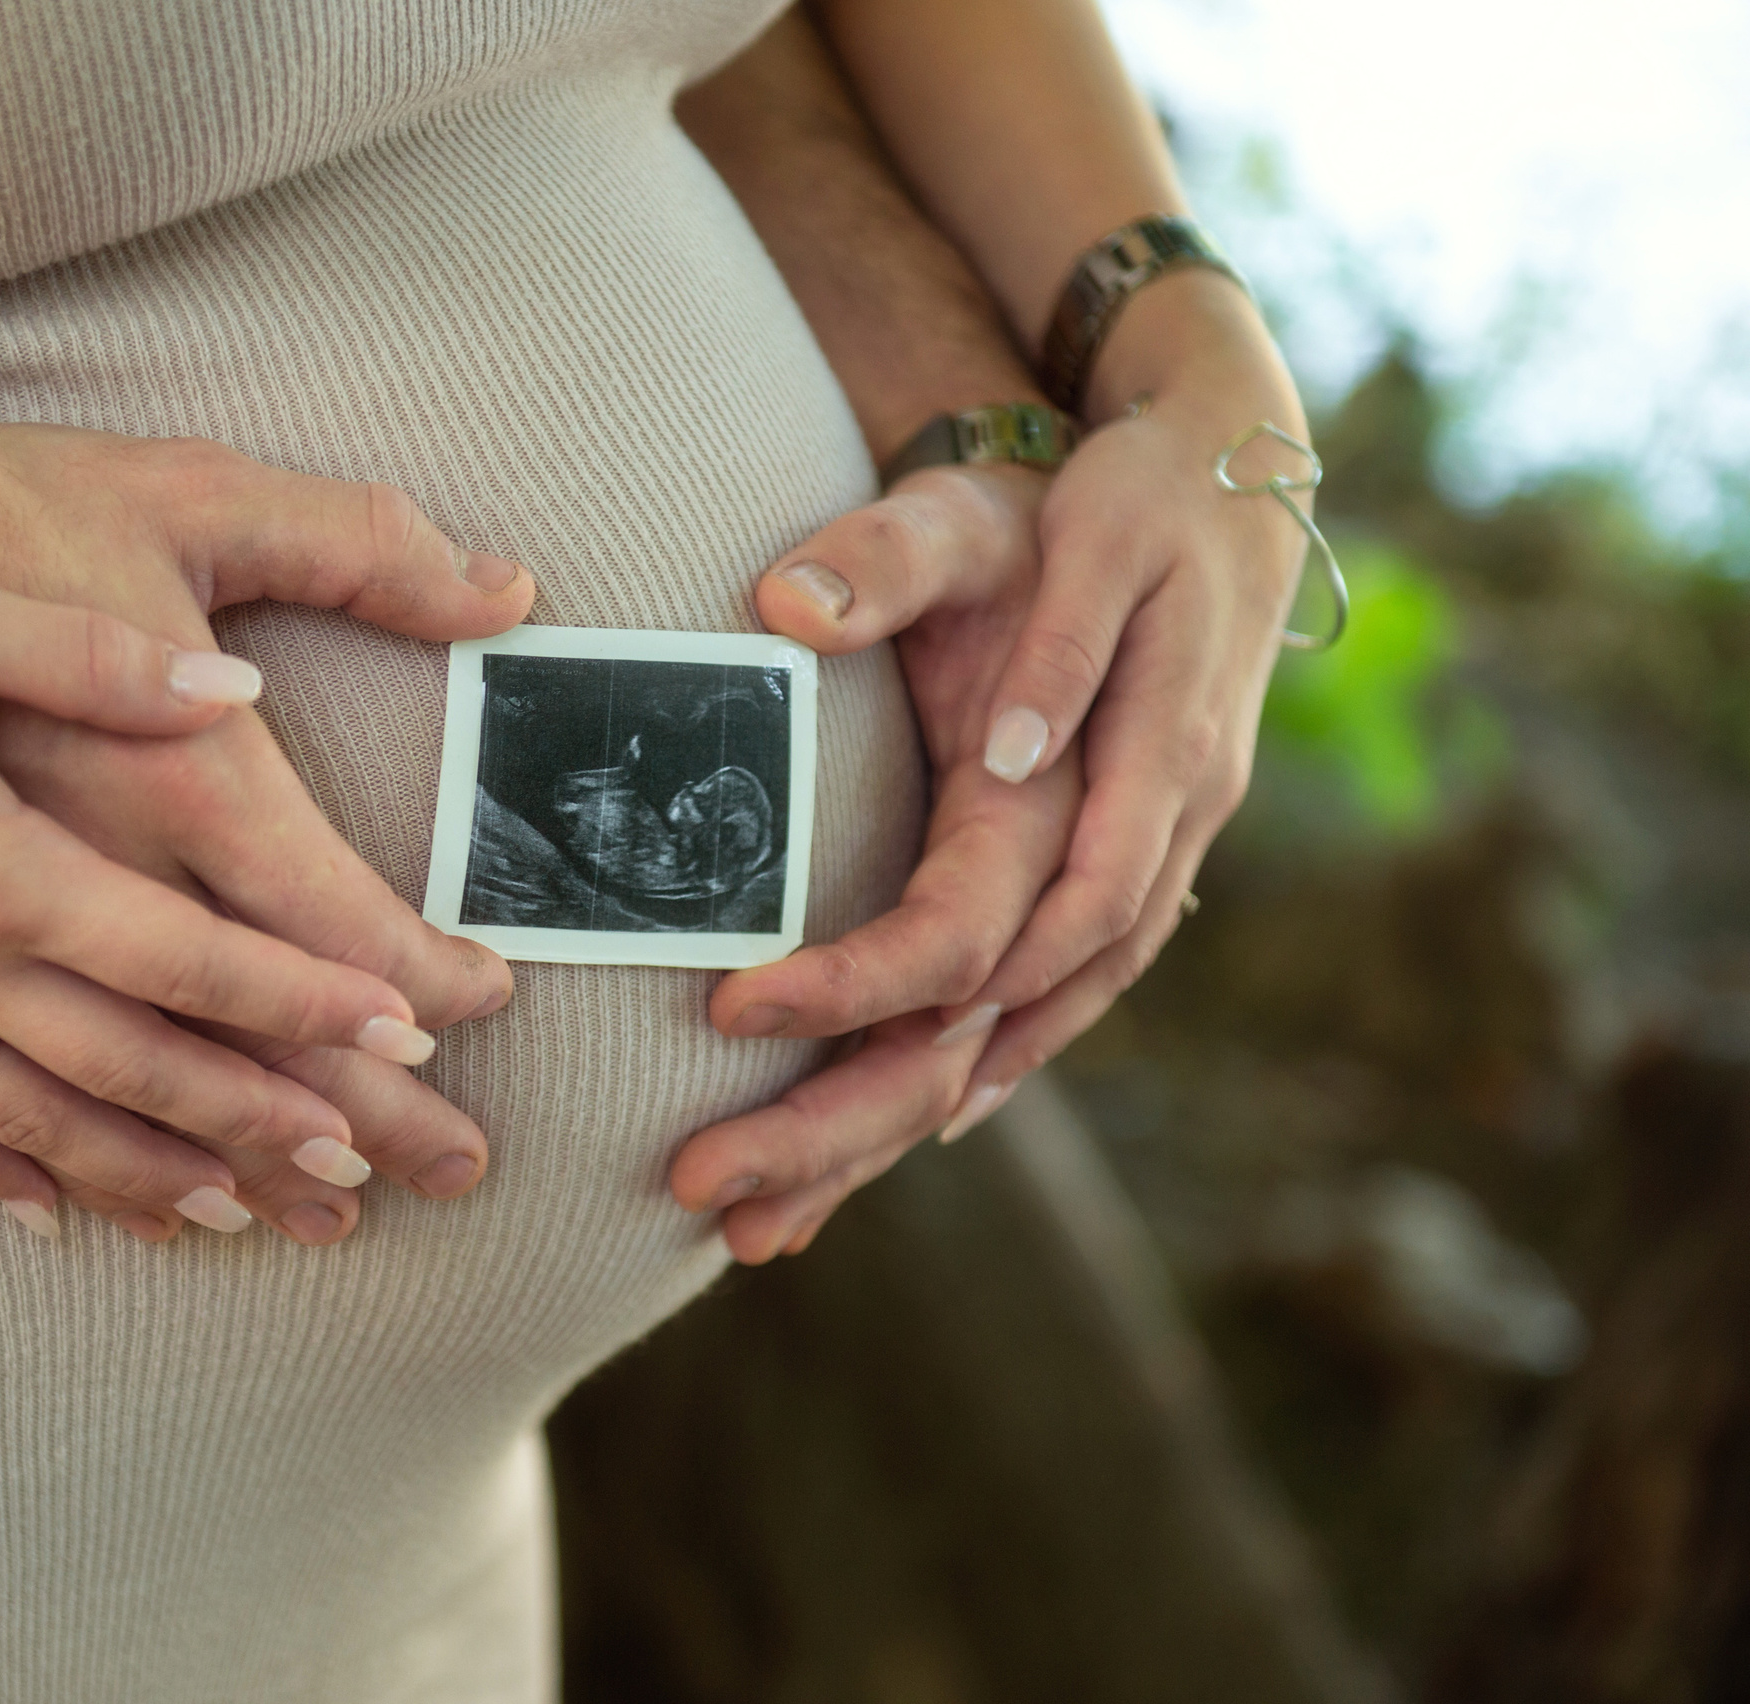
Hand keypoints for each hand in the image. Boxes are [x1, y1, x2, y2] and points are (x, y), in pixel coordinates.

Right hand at [0, 551, 453, 1238]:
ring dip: (151, 1175)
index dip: (302, 997)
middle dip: (260, 1119)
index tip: (404, 1029)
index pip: (185, 955)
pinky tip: (54, 1227)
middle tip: (366, 1166)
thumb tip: (232, 688)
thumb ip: (99, 661)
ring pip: (45, 1120)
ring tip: (244, 1220)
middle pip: (136, 1065)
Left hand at [673, 289, 1304, 1261]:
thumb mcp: (981, 506)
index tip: (725, 1010)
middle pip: (989, 1037)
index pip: (977, 925)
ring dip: (887, 1141)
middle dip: (848, 1124)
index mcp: (1114, 778)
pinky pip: (1034, 1021)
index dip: (858, 979)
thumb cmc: (1085, 505)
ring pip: (1015, 1052)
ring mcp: (1135, 883)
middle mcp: (1139, 856)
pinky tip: (878, 1144)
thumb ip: (892, 559)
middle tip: (704, 1192)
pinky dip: (956, 1089)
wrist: (1213, 502)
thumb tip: (785, 609)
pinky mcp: (1107, 891)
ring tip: (757, 1225)